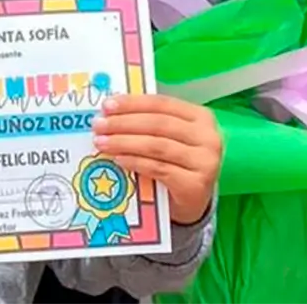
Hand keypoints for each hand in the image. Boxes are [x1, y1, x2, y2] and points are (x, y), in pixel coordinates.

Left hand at [91, 93, 222, 225]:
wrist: (194, 202)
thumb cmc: (178, 163)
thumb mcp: (170, 138)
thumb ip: (149, 123)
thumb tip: (111, 112)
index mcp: (201, 117)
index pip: (162, 103)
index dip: (133, 103)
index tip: (106, 105)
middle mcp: (208, 137)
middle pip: (158, 124)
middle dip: (124, 123)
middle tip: (98, 125)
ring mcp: (205, 162)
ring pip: (157, 146)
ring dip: (124, 142)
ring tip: (101, 142)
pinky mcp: (196, 185)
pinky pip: (158, 169)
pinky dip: (135, 162)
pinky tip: (117, 159)